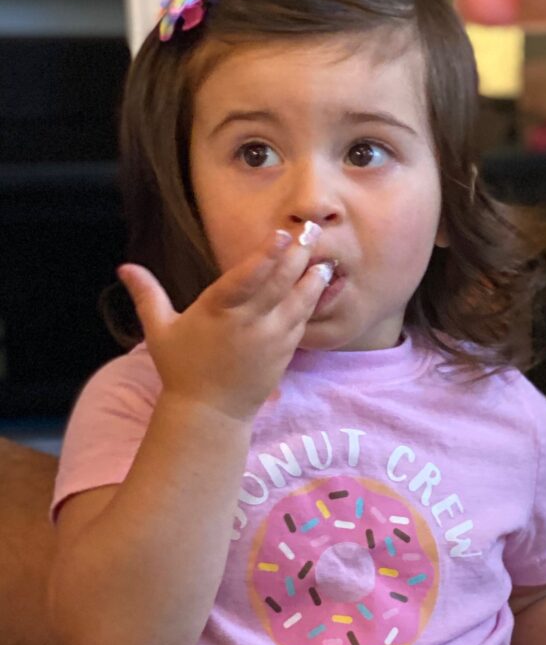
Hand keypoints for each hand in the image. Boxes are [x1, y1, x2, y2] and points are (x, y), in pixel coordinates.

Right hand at [118, 231, 333, 421]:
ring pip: (297, 300)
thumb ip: (147, 294)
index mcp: (217, 311)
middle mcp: (248, 322)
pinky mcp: (285, 350)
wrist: (211, 413)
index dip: (265, 256)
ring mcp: (270, 337)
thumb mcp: (159, 331)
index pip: (245, 279)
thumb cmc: (182, 369)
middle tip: (310, 231)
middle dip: (296, 255)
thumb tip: (124, 267)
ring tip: (323, 255)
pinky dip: (312, 299)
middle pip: (278, 283)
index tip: (281, 235)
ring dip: (311, 276)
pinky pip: (302, 319)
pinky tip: (319, 281)